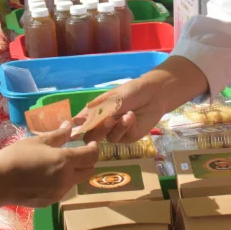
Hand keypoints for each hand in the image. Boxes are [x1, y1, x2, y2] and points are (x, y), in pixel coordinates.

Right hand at [0, 122, 99, 227]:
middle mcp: (66, 179)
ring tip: (61, 163)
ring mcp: (58, 192)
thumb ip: (58, 135)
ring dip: (75, 171)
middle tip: (79, 152)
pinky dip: (63, 181)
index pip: (92, 156)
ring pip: (76, 181)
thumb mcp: (37, 141)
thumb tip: (70, 126)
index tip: (90, 142)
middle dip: (88, 160)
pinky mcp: (50, 201)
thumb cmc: (16, 156)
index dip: (94, 148)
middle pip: (88, 170)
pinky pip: (63, 189)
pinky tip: (49, 175)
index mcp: (65, 161)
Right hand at [78, 56, 207, 143]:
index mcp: (96, 113)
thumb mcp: (112, 98)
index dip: (77, 127)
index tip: (77, 128)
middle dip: (97, 130)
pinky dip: (125, 126)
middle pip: (90, 136)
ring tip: (125, 114)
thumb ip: (96, 111)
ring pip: (106, 138)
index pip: (81, 123)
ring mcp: (115, 132)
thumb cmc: (132, 91)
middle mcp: (103, 124)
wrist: (154, 94)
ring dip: (114, 127)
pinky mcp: (127, 137)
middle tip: (106, 120)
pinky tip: (131, 116)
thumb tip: (76, 120)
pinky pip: (120, 137)